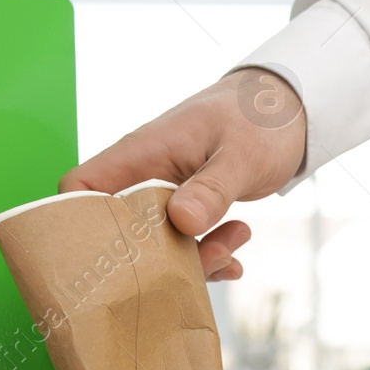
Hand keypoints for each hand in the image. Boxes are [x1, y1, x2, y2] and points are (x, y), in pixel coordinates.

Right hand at [60, 67, 306, 280]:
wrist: (289, 110)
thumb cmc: (259, 117)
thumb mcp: (242, 154)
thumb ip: (212, 188)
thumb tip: (182, 220)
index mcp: (142, 153)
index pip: (80, 189)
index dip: (81, 226)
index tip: (116, 258)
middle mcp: (145, 175)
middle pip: (119, 231)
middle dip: (155, 260)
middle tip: (205, 258)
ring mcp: (166, 194)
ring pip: (155, 245)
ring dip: (192, 260)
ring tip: (234, 245)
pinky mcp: (188, 209)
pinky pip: (184, 244)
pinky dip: (208, 257)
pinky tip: (235, 257)